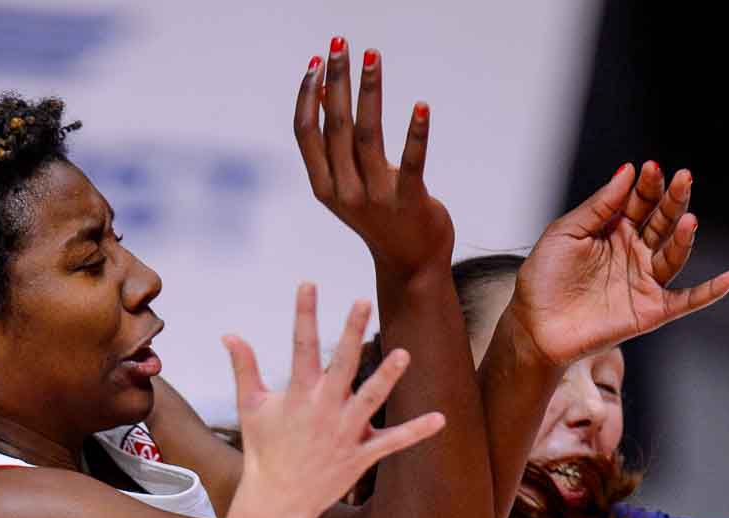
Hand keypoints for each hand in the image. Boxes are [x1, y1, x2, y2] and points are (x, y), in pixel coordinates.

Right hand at [224, 287, 443, 517]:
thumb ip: (244, 368)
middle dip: (350, 332)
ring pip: (370, 400)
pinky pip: (392, 442)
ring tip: (403, 354)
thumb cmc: (264, 451)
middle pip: (341, 365)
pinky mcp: (360, 455)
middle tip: (362, 301)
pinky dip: (415, 432)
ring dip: (386, 378)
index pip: (300, 347)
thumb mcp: (250, 407)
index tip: (308, 284)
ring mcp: (344, 433)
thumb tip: (230, 335)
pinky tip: (439, 418)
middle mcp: (323, 410)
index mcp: (298, 395)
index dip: (304, 314)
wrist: (277, 499)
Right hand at [294, 43, 451, 279]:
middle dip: (335, 81)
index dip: (308, 96)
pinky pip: (412, 163)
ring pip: (368, 136)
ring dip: (369, 91)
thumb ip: (335, 150)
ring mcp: (376, 199)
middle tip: (340, 42)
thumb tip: (322, 98)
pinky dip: (417, 134)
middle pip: (335, 127)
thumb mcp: (348, 186)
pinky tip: (421, 107)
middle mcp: (345, 192)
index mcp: (325, 187)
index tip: (317, 61)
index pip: (307, 134)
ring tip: (371, 56)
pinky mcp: (409, 201)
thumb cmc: (381, 217)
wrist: (411, 264)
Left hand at [507, 162, 728, 365]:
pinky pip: (686, 300)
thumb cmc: (542, 281)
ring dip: (684, 236)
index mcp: (613, 231)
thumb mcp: (564, 234)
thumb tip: (627, 171)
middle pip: (662, 222)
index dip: (648, 186)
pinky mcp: (648, 311)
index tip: (650, 169)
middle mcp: (633, 253)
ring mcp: (642, 281)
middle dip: (673, 200)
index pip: (640, 202)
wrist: (532, 328)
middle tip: (681, 179)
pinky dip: (711, 291)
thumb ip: (597, 206)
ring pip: (674, 255)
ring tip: (687, 219)